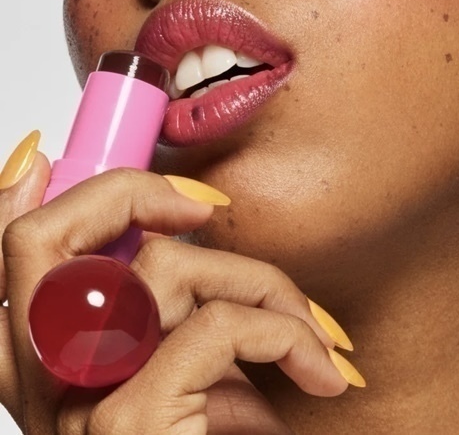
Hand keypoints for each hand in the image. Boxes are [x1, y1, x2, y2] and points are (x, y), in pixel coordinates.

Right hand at [0, 133, 360, 433]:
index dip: (5, 197)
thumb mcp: (192, 396)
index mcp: (50, 376)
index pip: (3, 268)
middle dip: (124, 191)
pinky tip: (321, 377)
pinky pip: (220, 324)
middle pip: (39, 241)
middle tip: (202, 204)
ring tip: (317, 338)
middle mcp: (45, 387)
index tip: (45, 155)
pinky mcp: (128, 426)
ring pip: (166, 267)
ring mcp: (76, 406)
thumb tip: (190, 262)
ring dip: (265, 283)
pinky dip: (290, 334)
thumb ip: (175, 335)